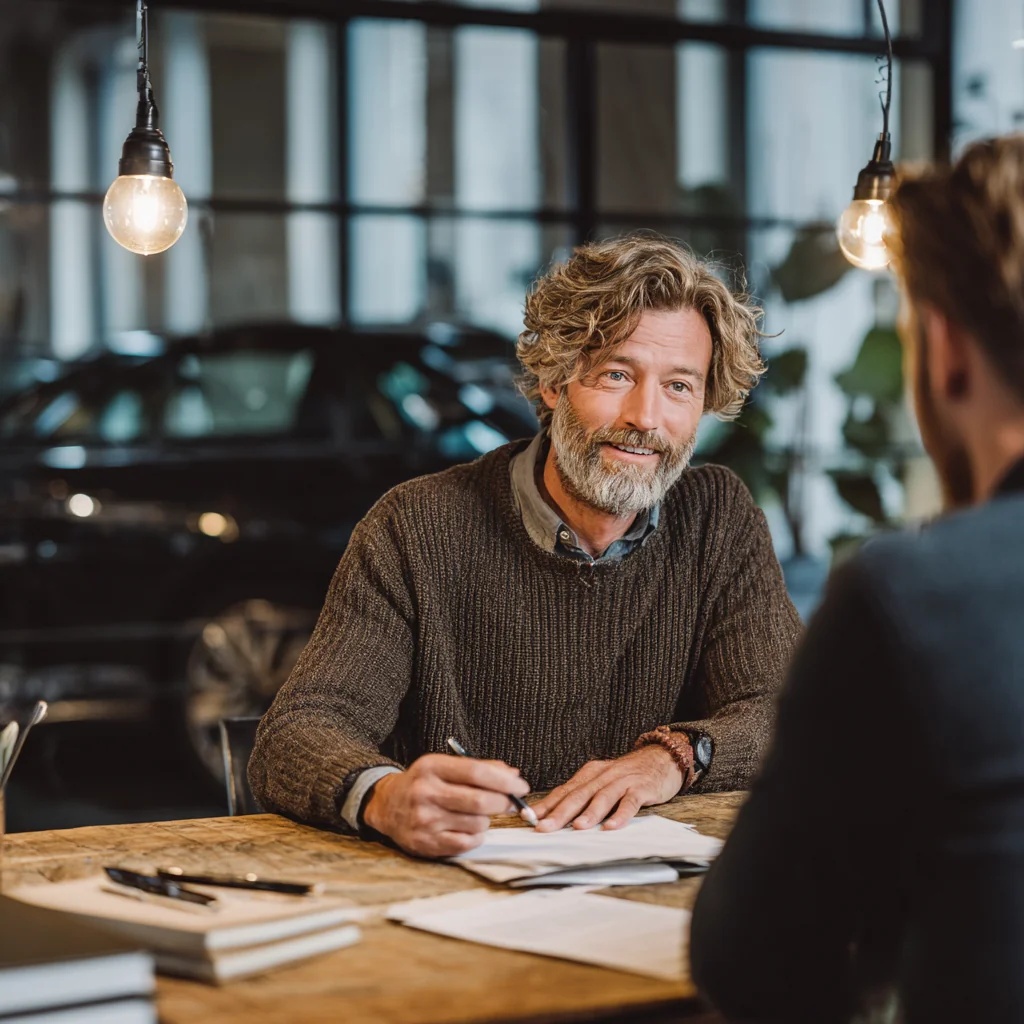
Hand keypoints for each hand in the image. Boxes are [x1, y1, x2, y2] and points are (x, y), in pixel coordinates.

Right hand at [362, 753, 529, 858]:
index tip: (522, 786)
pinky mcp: (425, 843)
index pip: (476, 772)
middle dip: (504, 802)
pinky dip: (477, 836)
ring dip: (488, 820)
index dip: (504, 780)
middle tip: (512, 803)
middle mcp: (426, 793)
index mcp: (431, 767)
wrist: (387, 806)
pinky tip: (470, 828)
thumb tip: (513, 775)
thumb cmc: (424, 783)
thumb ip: (479, 767)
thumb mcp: (444, 766)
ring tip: (480, 814)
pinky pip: (466, 843)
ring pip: (477, 823)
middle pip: (479, 800)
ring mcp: (424, 820)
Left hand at [531, 745, 683, 832]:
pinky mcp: (641, 788)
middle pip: (578, 795)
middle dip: (559, 812)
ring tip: (577, 827)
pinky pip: (630, 802)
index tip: (529, 818)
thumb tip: (557, 816)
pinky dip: (621, 814)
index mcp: (590, 774)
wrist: (661, 758)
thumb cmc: (628, 776)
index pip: (564, 791)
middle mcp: (603, 775)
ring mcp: (622, 781)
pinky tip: (612, 826)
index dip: (546, 805)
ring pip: (602, 797)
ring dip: (589, 813)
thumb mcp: (602, 781)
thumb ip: (584, 796)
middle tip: (544, 827)